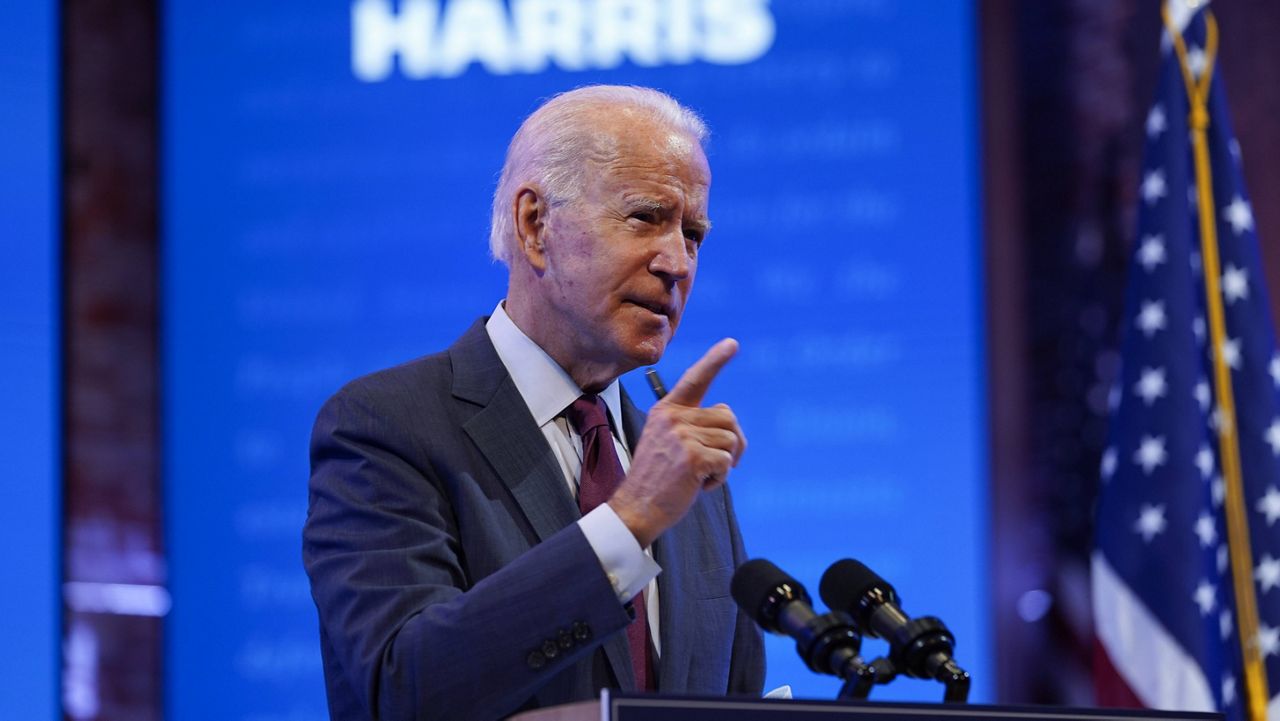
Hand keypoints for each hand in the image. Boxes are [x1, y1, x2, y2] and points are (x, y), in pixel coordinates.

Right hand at [609, 338, 747, 547]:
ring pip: (732, 440)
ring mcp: (682, 435)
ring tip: (699, 475)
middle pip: (728, 417)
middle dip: (731, 442)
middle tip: (714, 463)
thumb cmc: (657, 480)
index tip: (732, 343)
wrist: (637, 508)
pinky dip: (720, 478)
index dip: (715, 360)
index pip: (695, 379)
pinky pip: (726, 461)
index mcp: (666, 410)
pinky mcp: (692, 456)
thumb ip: (692, 426)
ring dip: (724, 463)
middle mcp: (673, 417)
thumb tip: (730, 425)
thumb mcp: (667, 442)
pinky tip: (698, 485)